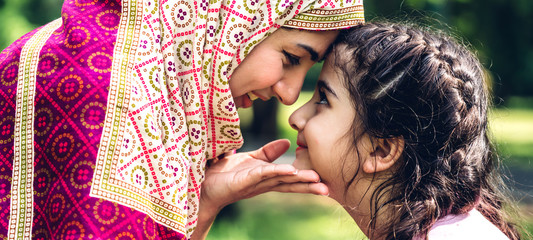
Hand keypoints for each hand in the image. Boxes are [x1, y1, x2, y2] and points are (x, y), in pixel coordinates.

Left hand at [191, 139, 327, 239]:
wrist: (201, 183)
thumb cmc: (224, 173)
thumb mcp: (250, 159)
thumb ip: (268, 152)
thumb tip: (287, 143)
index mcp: (267, 178)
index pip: (290, 179)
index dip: (307, 180)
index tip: (325, 182)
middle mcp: (263, 183)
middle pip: (290, 184)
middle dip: (309, 187)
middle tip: (329, 189)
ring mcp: (254, 183)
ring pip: (281, 181)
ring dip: (299, 182)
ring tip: (317, 182)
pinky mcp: (242, 181)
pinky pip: (263, 174)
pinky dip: (278, 172)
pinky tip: (291, 172)